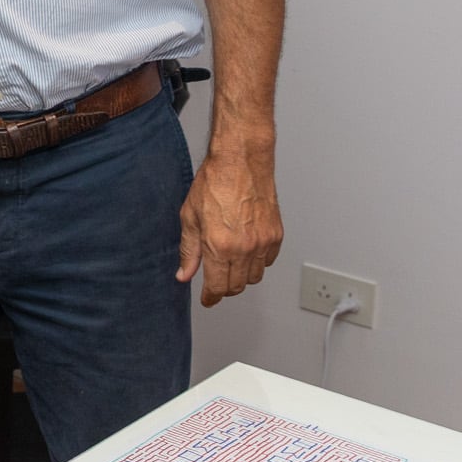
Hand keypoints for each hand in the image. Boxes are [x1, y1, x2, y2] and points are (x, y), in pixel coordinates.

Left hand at [177, 150, 282, 306]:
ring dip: (242, 276)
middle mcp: (244, 248)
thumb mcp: (189, 217)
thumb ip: (188, 251)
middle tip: (215, 282)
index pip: (218, 286)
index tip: (208, 300)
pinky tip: (246, 251)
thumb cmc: (214, 183)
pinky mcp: (276, 235)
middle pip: (238, 286)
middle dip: (225, 288)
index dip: (211, 297)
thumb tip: (185, 274)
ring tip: (230, 264)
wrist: (241, 162)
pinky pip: (268, 261)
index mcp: (219, 246)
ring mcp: (263, 242)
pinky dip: (258, 262)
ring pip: (255, 276)